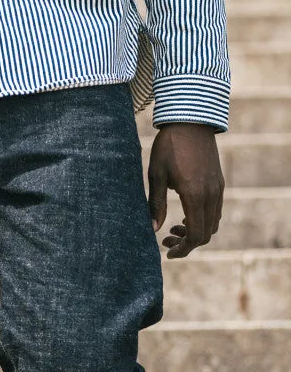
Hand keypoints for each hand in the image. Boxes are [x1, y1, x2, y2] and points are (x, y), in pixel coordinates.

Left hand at [148, 123, 224, 258]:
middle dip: (187, 244)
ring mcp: (218, 188)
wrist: (191, 119)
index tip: (167, 252)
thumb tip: (153, 230)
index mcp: (195, 194)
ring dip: (195, 232)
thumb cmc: (169, 146)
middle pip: (206, 234)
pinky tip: (185, 216)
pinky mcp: (219, 183)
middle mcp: (211, 194)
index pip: (195, 235)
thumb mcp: (156, 175)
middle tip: (166, 242)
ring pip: (212, 224)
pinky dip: (202, 220)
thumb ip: (155, 205)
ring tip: (173, 229)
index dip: (183, 249)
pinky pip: (215, 211)